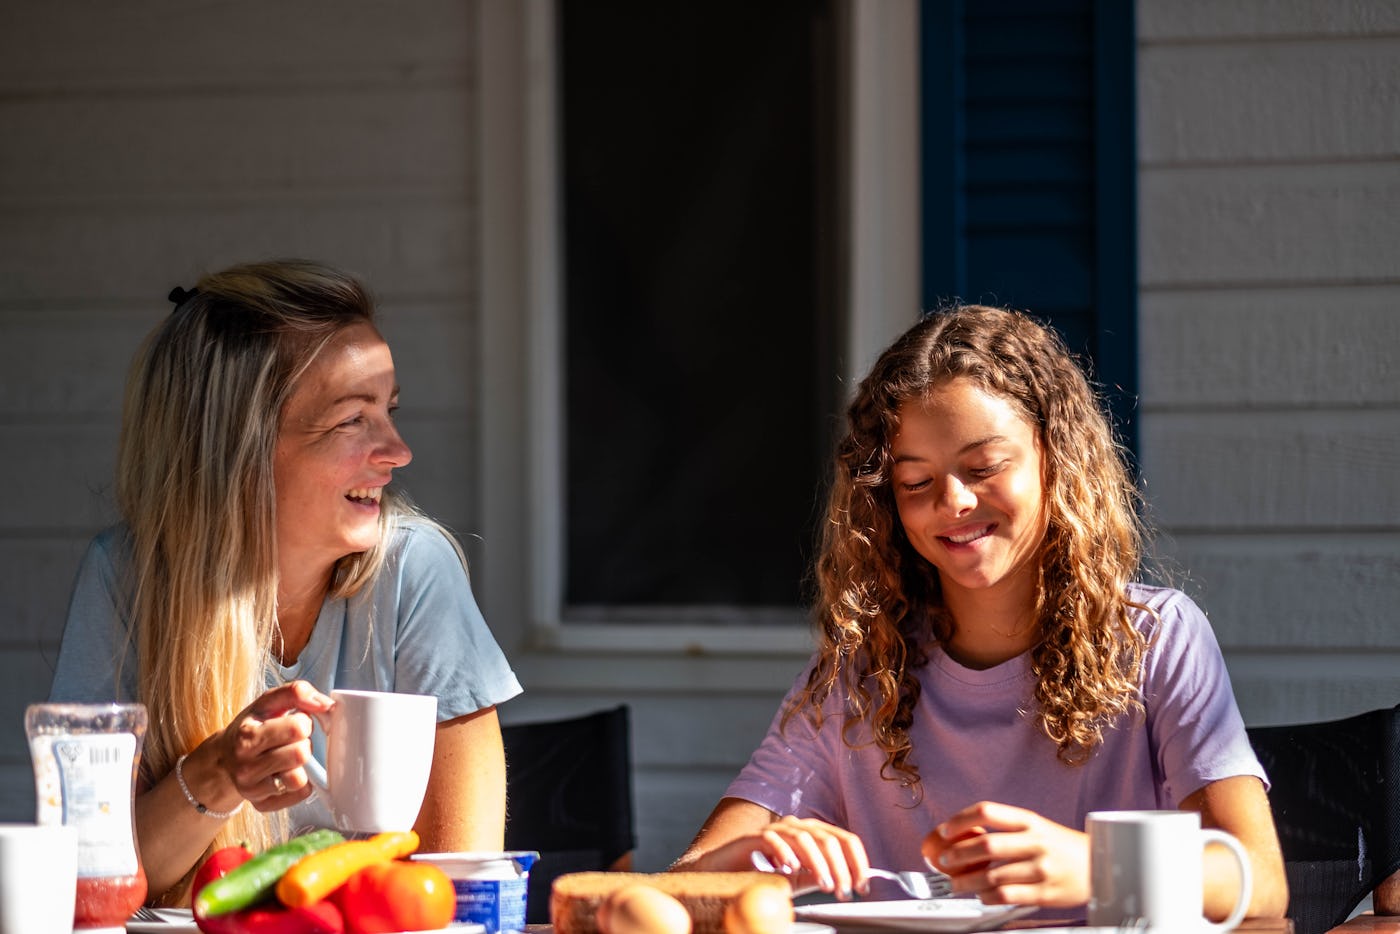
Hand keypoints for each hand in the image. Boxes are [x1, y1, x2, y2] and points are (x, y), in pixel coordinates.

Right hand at [207, 680, 333, 810]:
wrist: (223, 759)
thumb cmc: (251, 727)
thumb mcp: (266, 703)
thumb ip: (296, 693)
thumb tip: (326, 704)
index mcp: (248, 736)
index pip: (298, 727)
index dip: (303, 721)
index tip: (293, 722)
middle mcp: (246, 766)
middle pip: (301, 753)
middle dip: (303, 743)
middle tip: (291, 741)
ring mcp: (253, 789)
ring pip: (299, 778)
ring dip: (301, 766)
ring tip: (289, 758)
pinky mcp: (262, 804)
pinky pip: (299, 795)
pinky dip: (301, 784)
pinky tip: (288, 773)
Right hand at [695, 815, 872, 899]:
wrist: (723, 871)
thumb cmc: (762, 873)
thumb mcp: (799, 879)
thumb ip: (819, 875)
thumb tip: (846, 880)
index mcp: (812, 833)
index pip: (843, 839)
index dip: (857, 860)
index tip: (863, 884)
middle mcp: (796, 826)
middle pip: (828, 839)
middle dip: (841, 867)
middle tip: (844, 891)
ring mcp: (775, 829)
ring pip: (805, 838)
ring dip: (818, 863)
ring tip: (824, 885)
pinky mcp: (753, 837)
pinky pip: (773, 838)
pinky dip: (785, 852)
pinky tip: (791, 869)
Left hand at [921, 801, 1088, 907]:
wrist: (1098, 865)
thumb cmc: (1060, 846)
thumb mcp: (1036, 827)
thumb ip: (1005, 830)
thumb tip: (961, 836)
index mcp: (1029, 820)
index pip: (987, 811)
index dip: (960, 820)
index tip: (944, 830)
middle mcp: (1035, 841)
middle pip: (986, 845)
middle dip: (957, 855)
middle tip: (943, 861)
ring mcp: (1041, 868)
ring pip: (993, 875)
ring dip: (967, 881)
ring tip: (956, 883)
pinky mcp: (1045, 892)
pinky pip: (1007, 896)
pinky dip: (988, 897)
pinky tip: (982, 895)